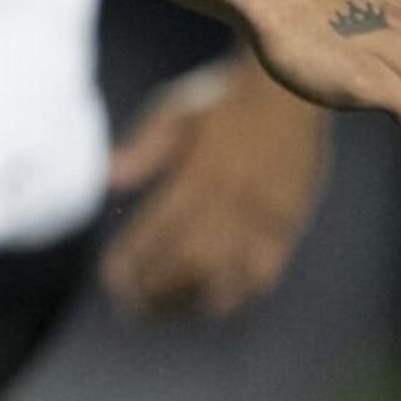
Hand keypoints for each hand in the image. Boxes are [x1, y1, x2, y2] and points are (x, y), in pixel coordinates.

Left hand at [103, 55, 329, 318]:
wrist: (291, 88)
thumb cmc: (225, 99)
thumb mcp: (176, 111)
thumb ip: (144, 147)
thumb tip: (109, 179)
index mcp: (196, 174)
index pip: (156, 231)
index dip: (132, 261)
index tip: (112, 279)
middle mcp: (229, 199)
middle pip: (187, 262)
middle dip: (156, 291)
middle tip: (132, 308)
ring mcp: (262, 214)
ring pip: (225, 273)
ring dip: (191, 299)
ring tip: (165, 311)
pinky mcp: (288, 222)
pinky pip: (266, 269)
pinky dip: (241, 291)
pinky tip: (219, 303)